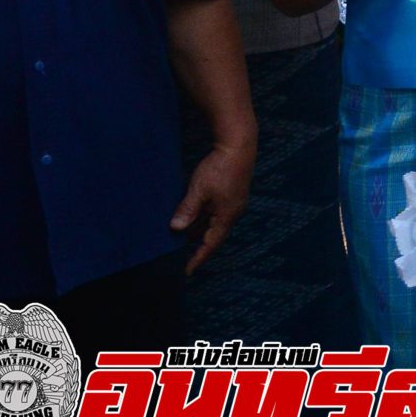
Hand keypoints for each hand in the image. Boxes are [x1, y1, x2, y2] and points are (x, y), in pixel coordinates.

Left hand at [172, 141, 254, 272]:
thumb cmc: (220, 167)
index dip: (198, 258)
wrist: (239, 145)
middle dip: (197, 246)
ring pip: (213, 223)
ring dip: (199, 231)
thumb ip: (188, 209)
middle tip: (180, 256)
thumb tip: (176, 229)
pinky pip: (216, 214)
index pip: (210, 244)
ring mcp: (233, 204)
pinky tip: (192, 216)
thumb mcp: (199, 189)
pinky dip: (203, 219)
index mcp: (226, 216)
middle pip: (213, 235)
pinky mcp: (231, 195)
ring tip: (181, 237)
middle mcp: (232, 213)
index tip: (187, 271)